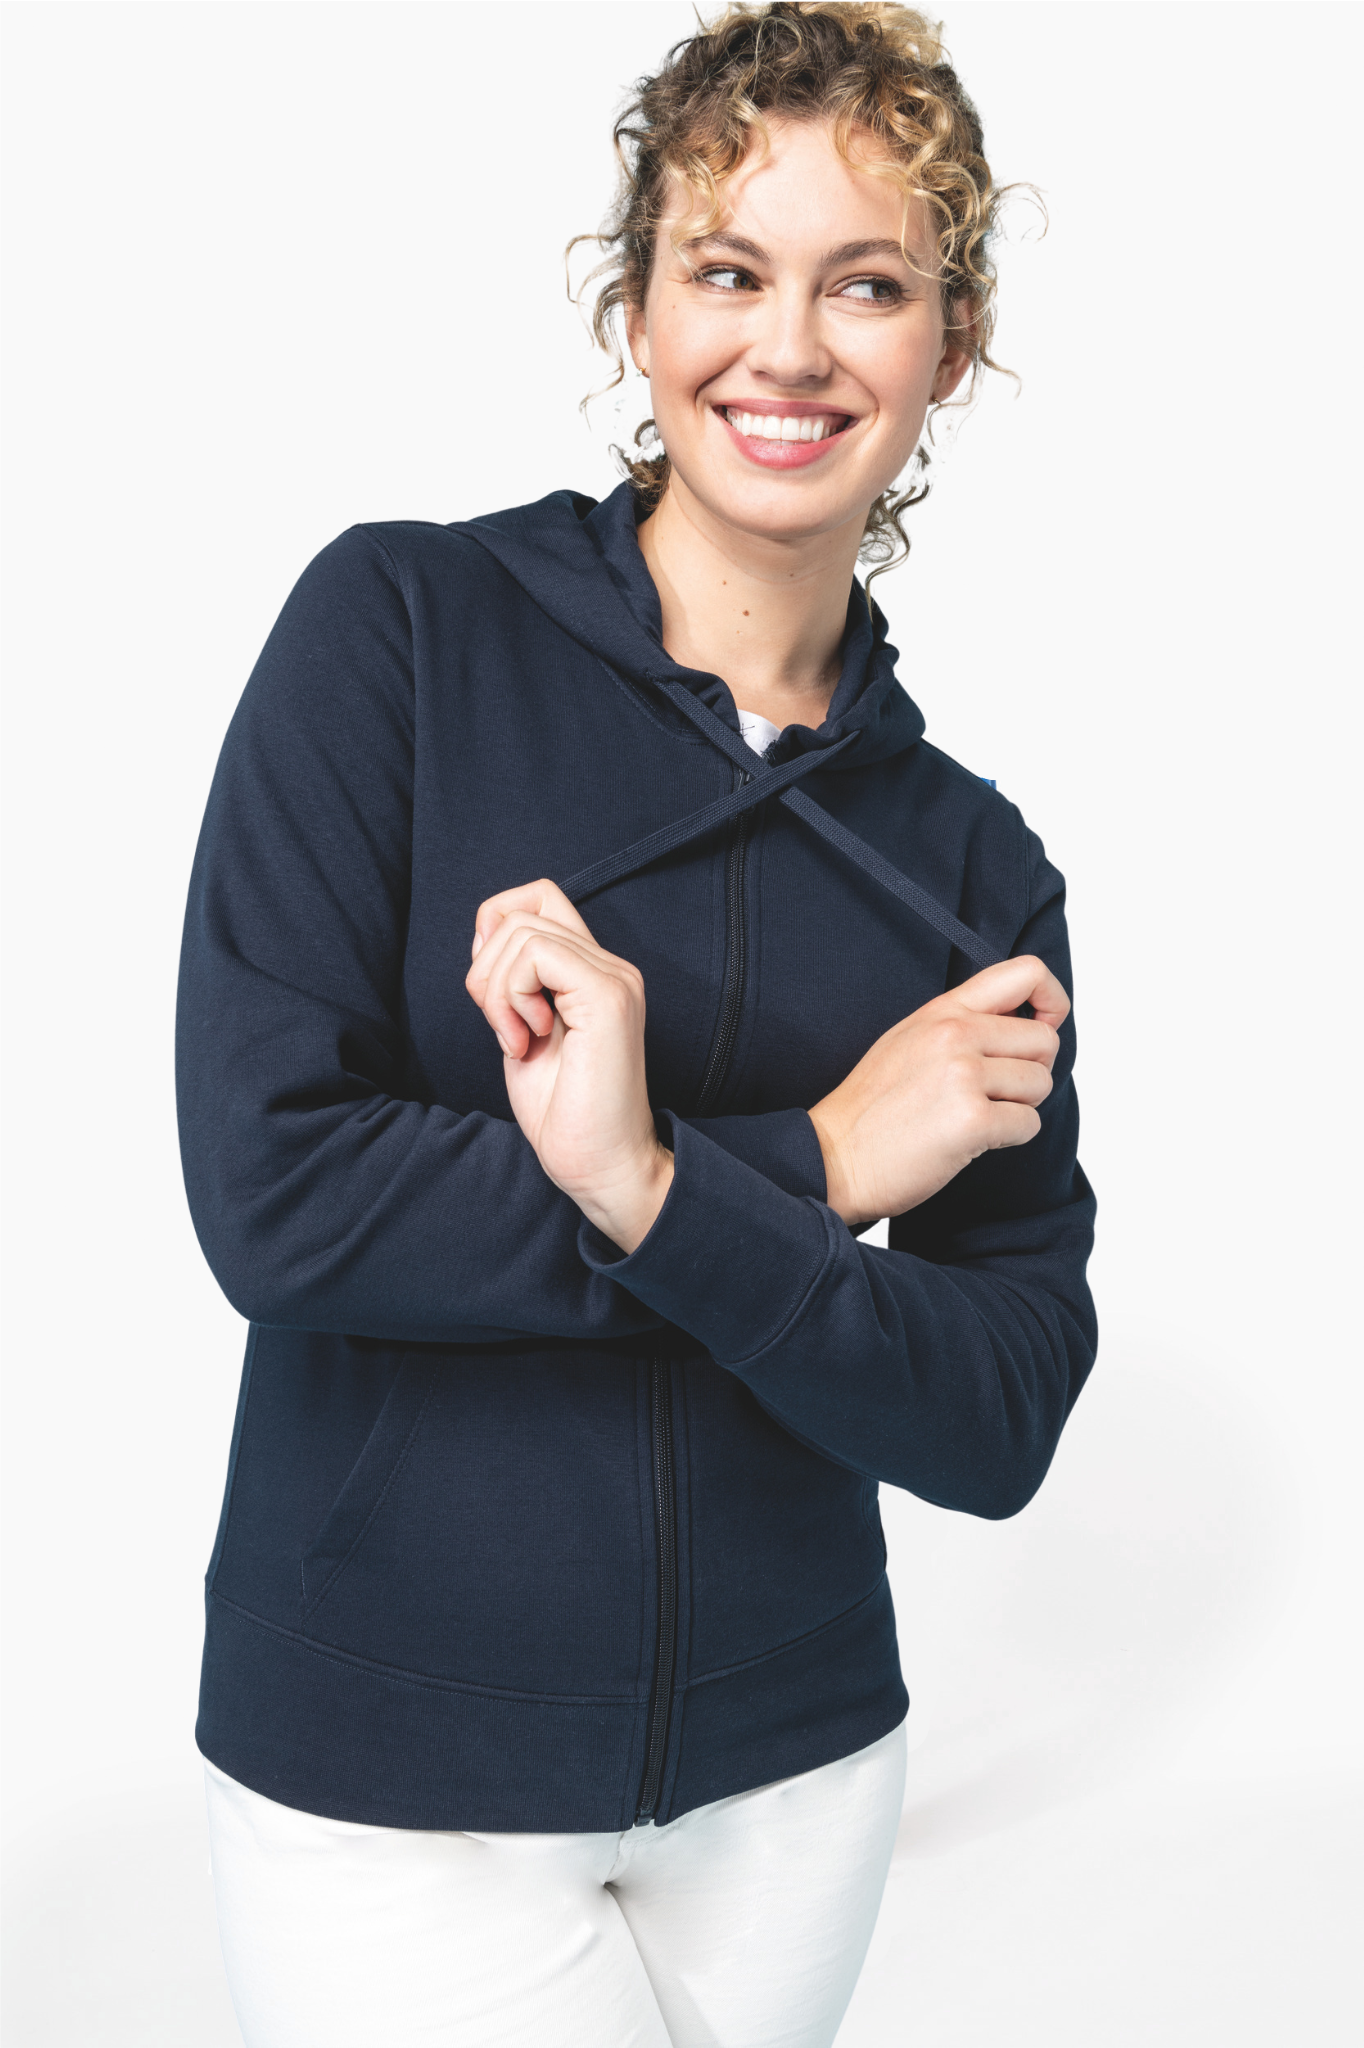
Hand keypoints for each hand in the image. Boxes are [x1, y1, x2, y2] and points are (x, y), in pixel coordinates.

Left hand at [464, 880, 673, 1252]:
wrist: (600, 1165)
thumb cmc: (562, 1113)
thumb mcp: (519, 1031)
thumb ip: (509, 981)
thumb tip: (483, 930)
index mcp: (593, 973)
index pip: (540, 897)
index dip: (497, 925)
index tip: (492, 991)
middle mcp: (611, 966)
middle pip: (521, 911)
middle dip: (486, 969)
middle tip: (503, 1029)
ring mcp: (613, 978)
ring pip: (521, 930)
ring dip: (496, 990)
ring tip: (516, 1041)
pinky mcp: (607, 995)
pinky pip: (534, 954)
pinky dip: (510, 996)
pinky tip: (524, 1040)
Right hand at [807, 955, 1067, 1227]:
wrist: (833, 1156)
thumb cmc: (871, 1107)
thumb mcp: (910, 1040)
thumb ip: (961, 1022)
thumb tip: (1020, 1023)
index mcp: (943, 1011)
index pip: (1027, 973)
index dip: (1052, 1001)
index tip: (1042, 1027)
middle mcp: (955, 1034)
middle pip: (1045, 1040)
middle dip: (1032, 1071)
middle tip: (998, 1092)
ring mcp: (963, 1076)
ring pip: (1040, 1084)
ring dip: (1019, 1107)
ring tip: (976, 1116)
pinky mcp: (970, 1121)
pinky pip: (1027, 1124)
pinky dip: (1008, 1138)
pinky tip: (971, 1140)